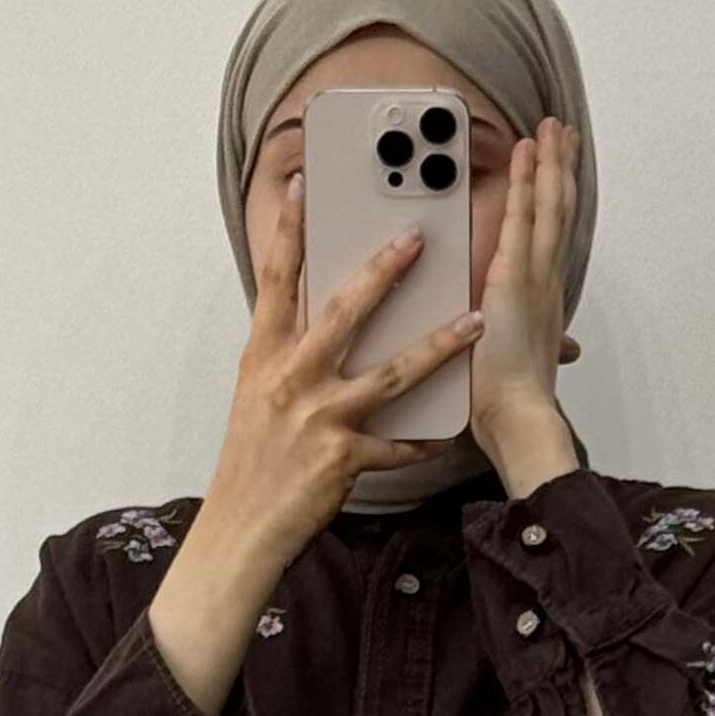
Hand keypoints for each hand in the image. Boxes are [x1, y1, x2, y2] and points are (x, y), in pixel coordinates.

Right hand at [198, 177, 487, 580]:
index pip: (277, 282)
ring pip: (389, 374)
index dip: (289, 232)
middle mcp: (291, 380)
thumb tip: (315, 315)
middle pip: (343, 313)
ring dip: (437, 346)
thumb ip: (286, 352)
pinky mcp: (342, 461)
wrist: (241, 527)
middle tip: (417, 238)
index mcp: (265, 357)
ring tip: (473, 322)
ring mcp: (318, 420)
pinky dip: (425, 440)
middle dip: (383, 272)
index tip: (303, 187)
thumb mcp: (258, 394)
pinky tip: (450, 431)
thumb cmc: (251, 461)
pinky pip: (397, 445)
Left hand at [470, 116, 583, 469]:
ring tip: (552, 129)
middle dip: (562, 169)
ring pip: (549, 205)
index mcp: (545, 300)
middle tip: (563, 135)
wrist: (519, 416)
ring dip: (551, 162)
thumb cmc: (514, 403)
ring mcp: (536, 274)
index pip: (554, 238)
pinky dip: (527, 179)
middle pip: (560, 212)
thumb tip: (554, 349)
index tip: (561, 174)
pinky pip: (523, 215)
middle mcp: (547, 281)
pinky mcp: (516, 274)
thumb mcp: (522, 364)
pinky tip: (529, 151)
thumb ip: (532, 346)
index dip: (559, 201)